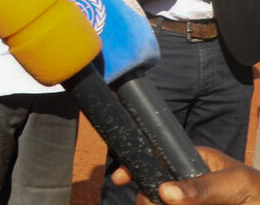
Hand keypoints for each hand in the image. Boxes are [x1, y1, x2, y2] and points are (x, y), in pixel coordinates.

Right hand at [109, 145, 259, 203]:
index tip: (121, 177)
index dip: (137, 165)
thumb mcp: (236, 184)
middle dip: (146, 196)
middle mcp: (187, 184)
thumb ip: (202, 187)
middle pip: (153, 187)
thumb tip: (164, 191)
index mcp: (195, 163)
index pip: (158, 157)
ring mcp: (187, 203)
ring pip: (159, 202)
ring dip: (153, 204)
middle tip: (150, 203)